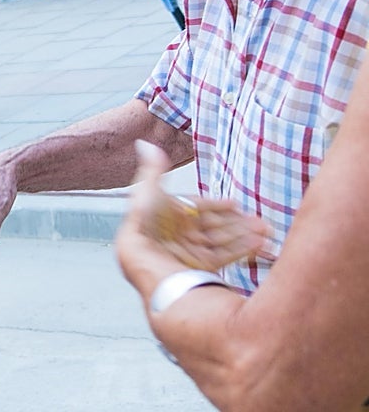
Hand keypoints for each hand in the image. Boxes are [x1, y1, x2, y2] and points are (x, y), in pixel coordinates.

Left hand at [118, 141, 268, 274]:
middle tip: (259, 220)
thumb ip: (153, 170)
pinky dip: (242, 250)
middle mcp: (180, 234)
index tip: (234, 204)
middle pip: (213, 225)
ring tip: (265, 229)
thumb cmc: (145, 228)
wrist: (148, 261)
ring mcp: (190, 251)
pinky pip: (223, 256)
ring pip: (222, 240)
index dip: (216, 205)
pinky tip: (259, 244)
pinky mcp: (198, 267)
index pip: (197, 208)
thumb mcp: (148, 193)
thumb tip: (146, 145)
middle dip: (237, 222)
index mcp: (169, 217)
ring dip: (244, 234)